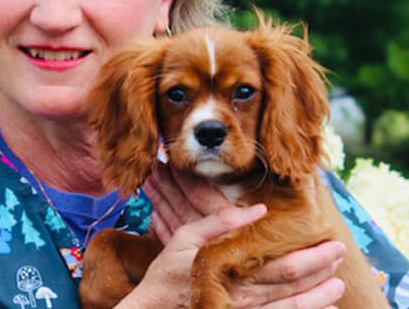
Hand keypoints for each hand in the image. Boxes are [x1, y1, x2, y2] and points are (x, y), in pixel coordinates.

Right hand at [141, 163, 345, 307]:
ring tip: (338, 286)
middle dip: (320, 271)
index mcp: (232, 270)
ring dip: (316, 297)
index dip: (310, 255)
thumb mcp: (186, 238)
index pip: (282, 265)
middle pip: (292, 286)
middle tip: (339, 255)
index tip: (329, 241)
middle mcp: (243, 297)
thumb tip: (257, 210)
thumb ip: (220, 222)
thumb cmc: (167, 272)